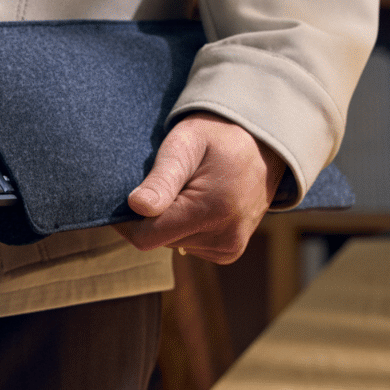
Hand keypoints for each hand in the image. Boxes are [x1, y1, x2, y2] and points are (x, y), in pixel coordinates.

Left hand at [115, 112, 285, 263]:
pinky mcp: (229, 252)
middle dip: (155, 214)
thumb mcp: (186, 143)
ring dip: (171, 219)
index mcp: (212, 210)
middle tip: (173, 182)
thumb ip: (161, 178)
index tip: (129, 195)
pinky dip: (185, 226)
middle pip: (159, 239)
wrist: (262, 144)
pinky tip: (200, 203)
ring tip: (191, 188)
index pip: (146, 236)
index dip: (127, 220)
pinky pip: (188, 245)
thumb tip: (137, 206)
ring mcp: (229, 248)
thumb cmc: (217, 137)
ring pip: (172, 243)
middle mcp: (225, 237)